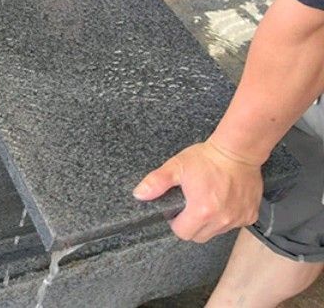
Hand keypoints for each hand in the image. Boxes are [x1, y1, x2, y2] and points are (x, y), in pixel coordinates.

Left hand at [133, 141, 262, 242]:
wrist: (238, 151)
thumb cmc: (207, 158)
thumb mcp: (176, 166)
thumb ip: (156, 182)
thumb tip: (139, 195)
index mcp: (202, 211)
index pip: (183, 233)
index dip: (176, 223)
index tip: (176, 211)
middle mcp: (222, 220)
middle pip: (200, 236)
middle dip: (191, 225)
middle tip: (190, 206)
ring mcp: (238, 218)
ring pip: (217, 232)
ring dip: (209, 223)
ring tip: (207, 200)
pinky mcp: (250, 214)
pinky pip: (234, 225)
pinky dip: (226, 217)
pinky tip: (223, 201)